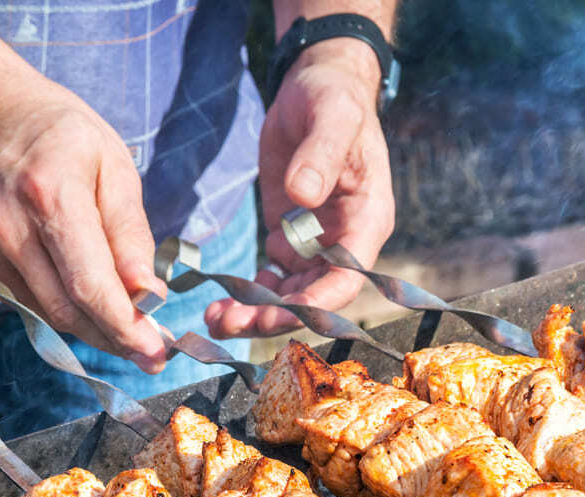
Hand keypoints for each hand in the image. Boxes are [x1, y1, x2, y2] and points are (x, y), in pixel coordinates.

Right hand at [0, 69, 167, 371]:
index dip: (125, 328)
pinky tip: (90, 310)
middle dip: (113, 339)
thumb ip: (130, 234)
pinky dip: (62, 313)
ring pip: (44, 314)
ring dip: (90, 332)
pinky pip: (25, 302)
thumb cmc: (60, 132)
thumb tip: (149, 294)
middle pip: (66, 310)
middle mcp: (10, 226)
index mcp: (51, 195)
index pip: (90, 285)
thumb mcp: (114, 165)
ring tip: (128, 335)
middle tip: (151, 353)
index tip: (156, 352)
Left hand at [205, 38, 394, 337]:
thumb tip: (303, 197)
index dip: (315, 302)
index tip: (276, 313)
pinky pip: (274, 278)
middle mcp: (346, 241)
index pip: (347, 277)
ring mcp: (317, 243)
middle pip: (315, 295)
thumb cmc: (333, 97)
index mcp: (367, 219)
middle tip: (233, 323)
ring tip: (217, 319)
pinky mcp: (291, 236)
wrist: (316, 85)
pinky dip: (250, 293)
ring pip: (292, 294)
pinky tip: (221, 300)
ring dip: (257, 311)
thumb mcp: (331, 118)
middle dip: (276, 314)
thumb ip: (320, 156)